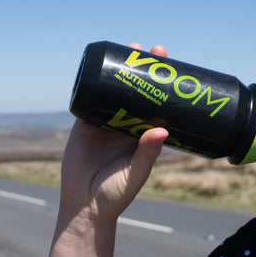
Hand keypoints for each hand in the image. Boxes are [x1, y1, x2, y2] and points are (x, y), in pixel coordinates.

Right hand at [60, 44, 168, 220]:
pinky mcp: (84, 124)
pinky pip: (89, 99)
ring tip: (130, 49)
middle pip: (136, 90)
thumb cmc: (116, 194)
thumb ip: (147, 154)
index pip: (155, 104)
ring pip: (113, 90)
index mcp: (142, 134)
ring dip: (119, 70)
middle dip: (143, 69)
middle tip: (153, 51)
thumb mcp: (136, 173)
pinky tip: (99, 65)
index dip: (162, 86)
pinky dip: (93, 83)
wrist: (85, 206)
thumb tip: (162, 130)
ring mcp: (104, 122)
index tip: (171, 67)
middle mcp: (125, 124)